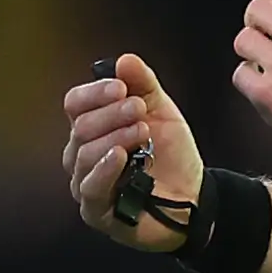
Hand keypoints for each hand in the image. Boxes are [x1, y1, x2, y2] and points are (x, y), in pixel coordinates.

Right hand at [63, 54, 203, 251]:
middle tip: (140, 110)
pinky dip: (104, 168)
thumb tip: (124, 60)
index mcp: (93, 127)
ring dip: (115, 138)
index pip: (76, 104)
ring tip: (142, 133)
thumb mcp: (162, 112)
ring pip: (83, 154)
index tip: (121, 87)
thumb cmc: (171, 156)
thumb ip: (144, 85)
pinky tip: (121, 157)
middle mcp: (82, 155)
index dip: (96, 93)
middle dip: (112, 114)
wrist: (195, 197)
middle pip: (80, 127)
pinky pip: (90, 187)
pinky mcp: (96, 212)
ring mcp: (86, 183)